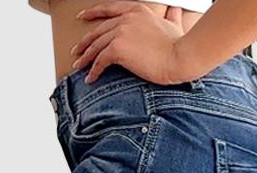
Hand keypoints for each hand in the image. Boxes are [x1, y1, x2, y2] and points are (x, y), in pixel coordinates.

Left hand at [70, 1, 188, 84]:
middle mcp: (126, 18)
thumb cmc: (180, 46)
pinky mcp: (118, 49)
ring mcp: (121, 32)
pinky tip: (91, 79)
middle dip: (85, 41)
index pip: (109, 9)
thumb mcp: (174, 26)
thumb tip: (176, 10)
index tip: (82, 17)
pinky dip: (94, 71)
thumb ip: (172, 17)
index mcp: (137, 10)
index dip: (93, 13)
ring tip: (78, 66)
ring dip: (85, 58)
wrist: (180, 57)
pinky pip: (100, 61)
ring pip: (96, 46)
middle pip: (98, 30)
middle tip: (76, 50)